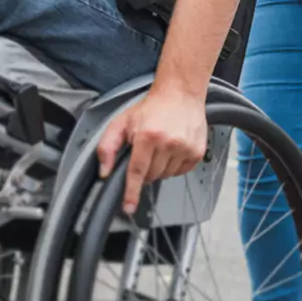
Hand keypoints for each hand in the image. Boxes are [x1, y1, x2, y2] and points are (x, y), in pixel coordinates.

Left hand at [95, 87, 208, 214]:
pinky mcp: (197, 152)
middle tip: (145, 151)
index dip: (131, 192)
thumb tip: (104, 172)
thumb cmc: (151, 108)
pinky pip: (180, 172)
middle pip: (151, 176)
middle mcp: (168, 143)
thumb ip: (108, 147)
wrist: (180, 93)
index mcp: (147, 136)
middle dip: (144, 169)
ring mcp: (185, 148)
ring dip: (159, 168)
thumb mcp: (122, 123)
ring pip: (166, 176)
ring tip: (160, 146)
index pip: (137, 171)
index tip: (128, 207)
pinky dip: (173, 166)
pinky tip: (172, 149)